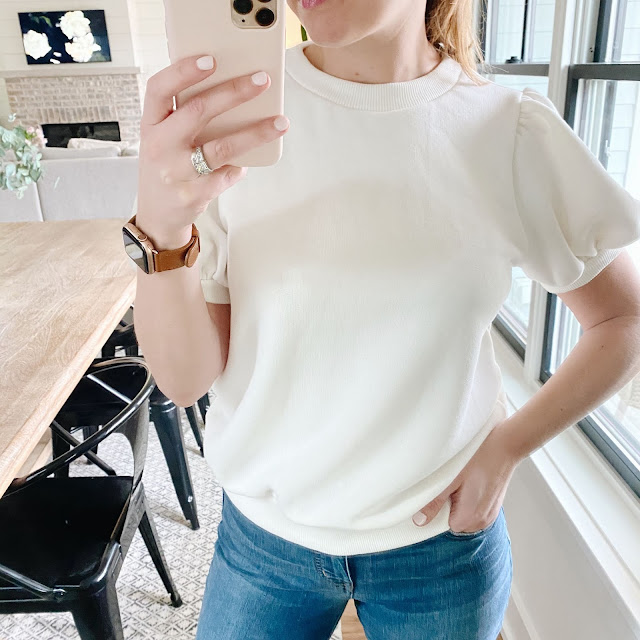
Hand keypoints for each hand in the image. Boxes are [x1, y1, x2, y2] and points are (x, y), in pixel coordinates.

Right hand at [136, 54, 289, 247]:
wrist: (157, 214)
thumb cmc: (167, 165)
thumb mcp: (163, 137)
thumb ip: (184, 115)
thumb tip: (235, 90)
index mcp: (150, 124)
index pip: (159, 89)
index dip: (183, 71)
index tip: (211, 59)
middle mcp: (159, 146)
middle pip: (198, 112)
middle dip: (234, 93)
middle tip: (262, 80)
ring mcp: (176, 172)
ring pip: (221, 147)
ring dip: (255, 133)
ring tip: (281, 122)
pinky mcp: (194, 195)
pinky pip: (227, 174)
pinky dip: (243, 165)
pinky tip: (254, 159)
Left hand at [411, 420, 519, 531]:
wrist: (506, 444)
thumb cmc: (479, 457)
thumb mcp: (451, 478)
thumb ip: (435, 502)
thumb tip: (419, 521)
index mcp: (472, 517)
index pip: (445, 525)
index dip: (438, 509)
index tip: (439, 492)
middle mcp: (483, 520)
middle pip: (456, 522)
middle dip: (449, 506)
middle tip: (452, 483)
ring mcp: (491, 513)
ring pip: (465, 515)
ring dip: (459, 502)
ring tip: (463, 481)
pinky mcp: (494, 505)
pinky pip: (475, 508)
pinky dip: (469, 498)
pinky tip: (471, 481)